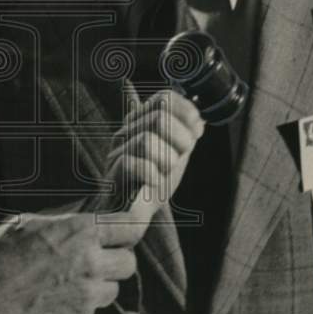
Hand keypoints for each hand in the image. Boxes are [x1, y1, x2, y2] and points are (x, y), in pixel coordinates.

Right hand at [0, 212, 136, 313]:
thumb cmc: (0, 254)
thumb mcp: (30, 220)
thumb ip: (64, 218)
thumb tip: (84, 211)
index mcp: (81, 231)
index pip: (130, 227)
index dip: (136, 222)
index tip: (136, 219)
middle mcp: (91, 262)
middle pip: (129, 262)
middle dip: (118, 257)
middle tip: (101, 255)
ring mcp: (87, 295)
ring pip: (114, 288)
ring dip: (103, 282)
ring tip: (77, 277)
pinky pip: (94, 308)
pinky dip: (85, 302)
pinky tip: (61, 295)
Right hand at [97, 87, 204, 217]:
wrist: (131, 215)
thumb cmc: (152, 183)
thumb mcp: (174, 154)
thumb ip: (185, 135)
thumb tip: (199, 120)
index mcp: (141, 122)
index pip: (163, 98)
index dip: (185, 111)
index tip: (197, 129)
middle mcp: (126, 131)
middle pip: (160, 119)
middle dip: (180, 140)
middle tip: (179, 158)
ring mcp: (118, 152)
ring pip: (147, 140)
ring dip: (166, 160)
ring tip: (164, 173)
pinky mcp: (114, 175)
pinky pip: (135, 165)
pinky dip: (152, 175)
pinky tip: (155, 183)